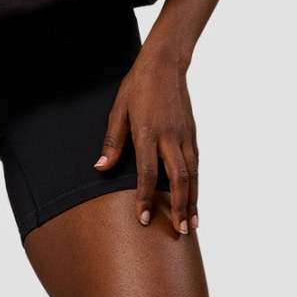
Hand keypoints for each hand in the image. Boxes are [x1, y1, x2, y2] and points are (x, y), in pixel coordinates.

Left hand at [93, 42, 198, 233]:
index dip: (145, 197)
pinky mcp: (192, 134)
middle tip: (180, 231)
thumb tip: (101, 168)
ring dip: (192, 201)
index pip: (147, 172)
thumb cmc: (137, 87)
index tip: (143, 219)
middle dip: (179, 207)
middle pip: (178, 179)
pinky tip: (194, 200)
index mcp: (147, 133)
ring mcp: (184, 136)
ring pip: (192, 174)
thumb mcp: (118, 111)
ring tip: (192, 224)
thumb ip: (112, 142)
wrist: (165, 64)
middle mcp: (169, 137)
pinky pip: (195, 165)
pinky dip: (196, 185)